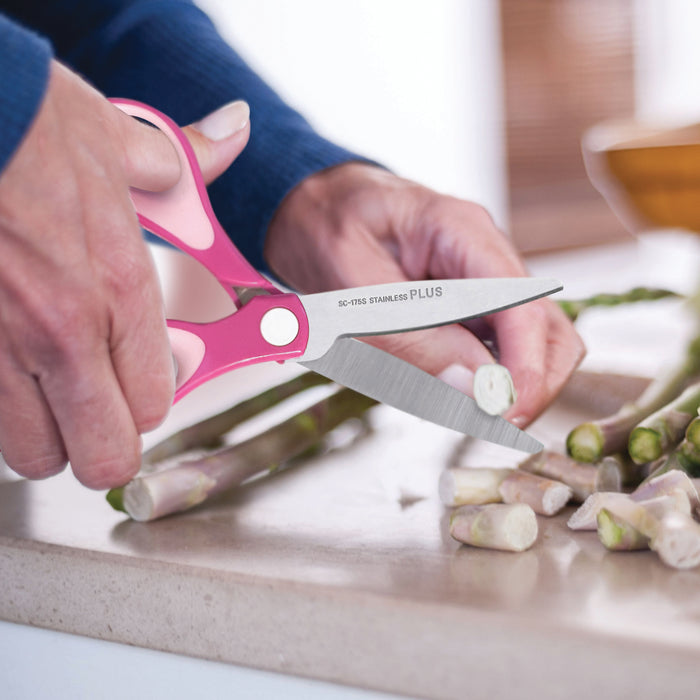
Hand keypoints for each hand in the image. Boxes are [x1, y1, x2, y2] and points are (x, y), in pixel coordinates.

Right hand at [0, 61, 249, 487]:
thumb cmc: (25, 117)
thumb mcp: (120, 137)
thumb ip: (187, 161)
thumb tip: (234, 129)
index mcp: (120, 290)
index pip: (156, 404)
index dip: (148, 401)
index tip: (137, 382)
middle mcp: (64, 332)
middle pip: (102, 457)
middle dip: (104, 446)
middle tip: (96, 414)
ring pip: (32, 455)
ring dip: (45, 436)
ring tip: (46, 395)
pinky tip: (6, 369)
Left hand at [264, 163, 584, 426]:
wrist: (314, 208)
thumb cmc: (325, 226)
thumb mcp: (350, 278)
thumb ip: (409, 332)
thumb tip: (474, 386)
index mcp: (462, 232)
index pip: (524, 306)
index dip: (526, 367)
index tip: (503, 412)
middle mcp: (485, 259)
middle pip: (550, 331)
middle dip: (531, 384)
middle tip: (488, 423)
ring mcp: (480, 286)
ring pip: (528, 349)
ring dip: (505, 388)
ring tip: (455, 409)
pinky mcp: (465, 311)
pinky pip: (489, 355)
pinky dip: (475, 382)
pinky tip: (438, 389)